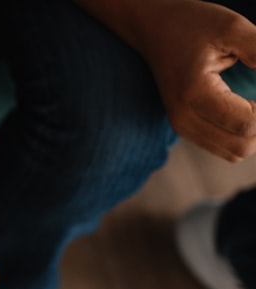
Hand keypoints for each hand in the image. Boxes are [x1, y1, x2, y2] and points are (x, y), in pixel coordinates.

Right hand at [140, 2, 255, 160]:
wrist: (154, 29)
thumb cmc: (192, 24)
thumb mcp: (232, 28)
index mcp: (193, 94)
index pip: (246, 123)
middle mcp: (183, 118)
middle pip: (241, 147)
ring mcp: (182, 127)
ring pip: (234, 153)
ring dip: (253, 134)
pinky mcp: (185, 128)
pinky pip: (224, 146)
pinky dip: (241, 134)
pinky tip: (246, 109)